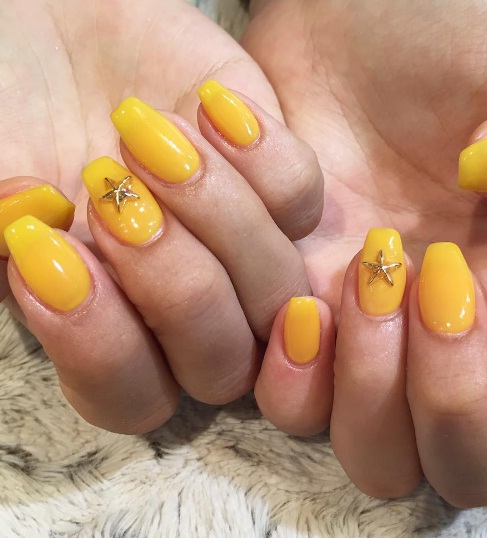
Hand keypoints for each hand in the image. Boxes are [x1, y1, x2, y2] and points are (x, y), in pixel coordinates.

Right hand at [0, 0, 321, 432]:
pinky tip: (206, 105)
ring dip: (217, 216)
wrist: (55, 27)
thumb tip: (40, 250)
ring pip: (278, 290)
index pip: (131, 397)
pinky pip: (302, 202)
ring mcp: (242, 251)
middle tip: (111, 192)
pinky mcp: (279, 184)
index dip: (100, 348)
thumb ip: (6, 236)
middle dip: (176, 287)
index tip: (53, 253)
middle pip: (222, 364)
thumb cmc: (7, 110)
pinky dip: (262, 156)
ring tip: (143, 132)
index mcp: (110, 329)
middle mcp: (186, 307)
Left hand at [244, 0, 486, 505]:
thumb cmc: (450, 33)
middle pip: (467, 468)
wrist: (345, 21)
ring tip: (366, 277)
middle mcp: (442, 342)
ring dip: (376, 392)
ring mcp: (361, 345)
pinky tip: (301, 303)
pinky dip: (299, 380)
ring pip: (379, 459)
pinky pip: (292, 410)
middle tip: (433, 274)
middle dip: (455, 395)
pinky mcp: (288, 325)